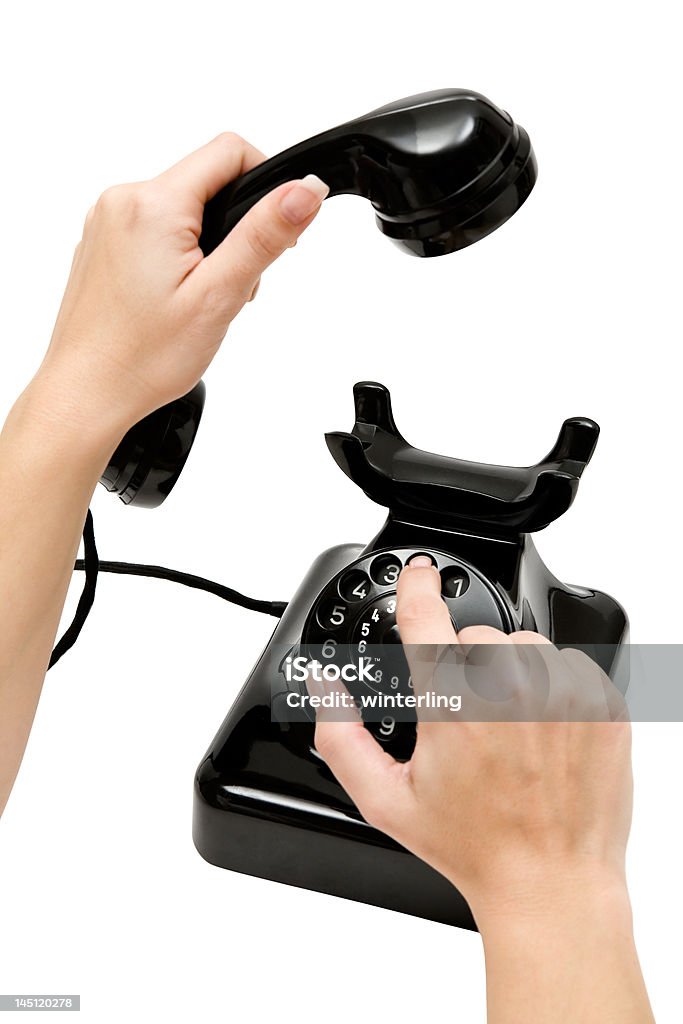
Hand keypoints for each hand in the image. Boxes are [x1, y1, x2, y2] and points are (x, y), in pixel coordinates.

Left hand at [33, 134, 327, 446]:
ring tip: (200, 300)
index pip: (230, 151)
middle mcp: (123, 201)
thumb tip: (306, 189)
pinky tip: (174, 301)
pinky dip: (178, 255)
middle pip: (206, 181)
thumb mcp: (219, 295)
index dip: (267, 184)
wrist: (87, 393)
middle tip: (232, 285)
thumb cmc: (144, 357)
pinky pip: (155, 228)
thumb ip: (264, 236)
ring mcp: (106, 221)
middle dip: (235, 226)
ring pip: (182, 208)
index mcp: (153, 204)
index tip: (275, 234)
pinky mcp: (102, 243)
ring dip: (208, 245)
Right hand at [313, 556, 653, 1022]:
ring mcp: (563, 691)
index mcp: (453, 702)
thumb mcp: (385, 799)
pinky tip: (543, 733)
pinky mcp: (602, 701)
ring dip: (512, 673)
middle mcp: (511, 687)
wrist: (551, 880)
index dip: (416, 584)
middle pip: (476, 636)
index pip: (426, 613)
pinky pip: (570, 664)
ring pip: (524, 644)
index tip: (419, 571)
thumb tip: (323, 685)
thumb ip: (340, 735)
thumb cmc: (474, 845)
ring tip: (508, 730)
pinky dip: (554, 687)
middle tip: (469, 723)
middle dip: (465, 667)